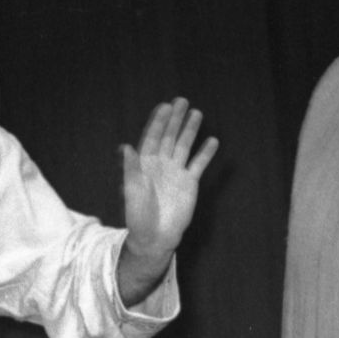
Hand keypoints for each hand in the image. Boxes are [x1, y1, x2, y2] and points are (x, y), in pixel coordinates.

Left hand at [120, 98, 218, 258]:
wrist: (155, 236)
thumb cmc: (138, 215)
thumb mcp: (132, 191)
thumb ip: (131, 169)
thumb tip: (126, 146)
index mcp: (145, 164)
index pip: (152, 137)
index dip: (158, 122)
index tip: (165, 106)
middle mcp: (161, 164)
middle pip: (169, 136)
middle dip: (175, 119)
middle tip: (182, 101)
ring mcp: (176, 172)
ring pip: (184, 146)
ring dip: (190, 130)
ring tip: (197, 113)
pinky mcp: (189, 183)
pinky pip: (198, 164)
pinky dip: (205, 153)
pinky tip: (212, 141)